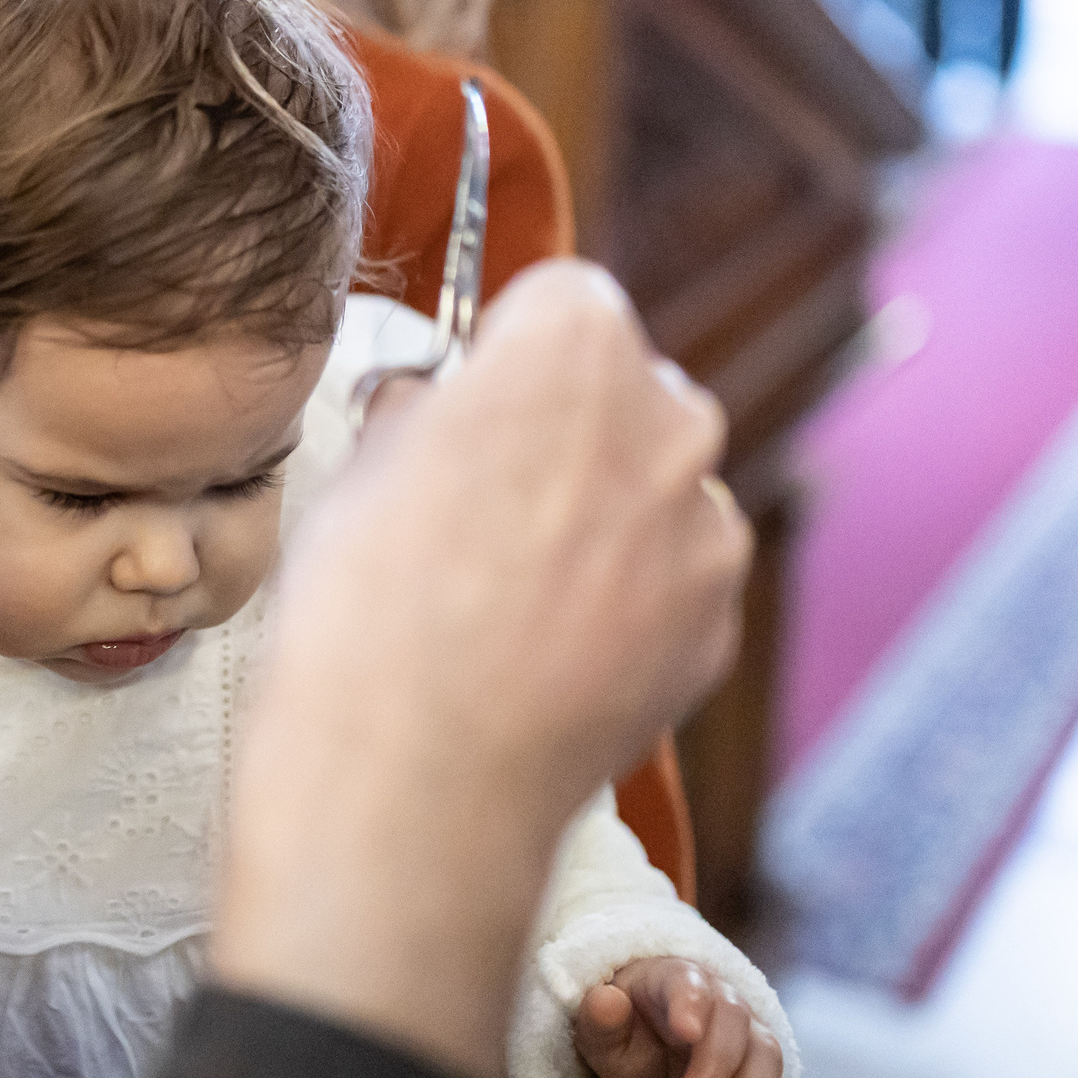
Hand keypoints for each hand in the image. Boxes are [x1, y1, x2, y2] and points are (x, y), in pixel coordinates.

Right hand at [213, 261, 750, 1077]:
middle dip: (570, 429)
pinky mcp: (717, 625)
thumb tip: (432, 408)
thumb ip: (423, 412)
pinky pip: (674, 583)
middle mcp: (669, 417)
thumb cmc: (364, 603)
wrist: (413, 778)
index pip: (561, 299)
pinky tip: (546, 651)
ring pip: (658, 489)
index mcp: (575, 342)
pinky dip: (628, 604)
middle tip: (482, 501)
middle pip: (626, 391)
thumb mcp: (360, 464)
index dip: (506, 352)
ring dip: (605, 517)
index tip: (466, 402)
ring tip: (509, 593)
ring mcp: (705, 527)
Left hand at [575, 958, 788, 1077]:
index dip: (691, 1003)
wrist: (655, 1053)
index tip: (685, 1033)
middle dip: (717, 1063)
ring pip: (767, 1054)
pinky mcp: (764, 1073)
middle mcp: (721, 1000)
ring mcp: (749, 1036)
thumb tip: (605, 1000)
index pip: (688, 981)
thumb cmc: (628, 1038)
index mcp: (675, 979)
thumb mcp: (603, 1036)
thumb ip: (601, 1023)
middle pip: (734, 1018)